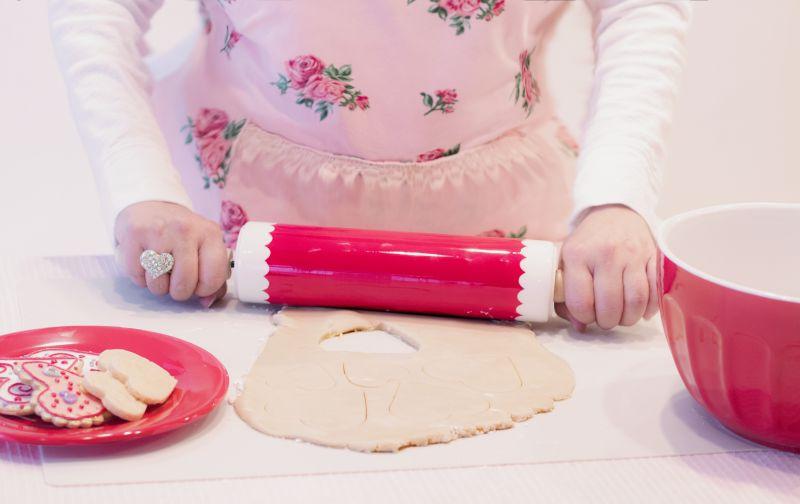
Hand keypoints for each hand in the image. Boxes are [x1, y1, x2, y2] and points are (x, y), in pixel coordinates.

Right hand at [114, 201, 228, 305]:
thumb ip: (214, 277)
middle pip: (184, 285)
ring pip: (158, 284)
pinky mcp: (134, 235)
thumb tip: (207, 302)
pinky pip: (137, 276)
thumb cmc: (182, 234)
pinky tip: (145, 261)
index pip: (213, 277)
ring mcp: (159, 232)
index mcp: (210, 234)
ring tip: (160, 268)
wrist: (151, 206)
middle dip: (179, 291)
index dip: (204, 289)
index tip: (198, 284)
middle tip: (176, 279)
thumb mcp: (204, 247)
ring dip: (158, 285)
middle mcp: (186, 230)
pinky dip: (140, 277)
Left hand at [557, 204, 657, 330]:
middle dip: (607, 321)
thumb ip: (566, 295)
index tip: (585, 315)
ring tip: (621, 316)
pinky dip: (648, 308)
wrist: (614, 213)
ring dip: (628, 318)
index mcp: (578, 254)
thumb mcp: (567, 261)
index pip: (581, 301)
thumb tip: (580, 327)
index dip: (584, 317)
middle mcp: (606, 254)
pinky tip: (639, 308)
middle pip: (610, 305)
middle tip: (605, 319)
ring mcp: (632, 254)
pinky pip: (655, 292)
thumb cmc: (588, 243)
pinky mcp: (653, 256)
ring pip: (635, 302)